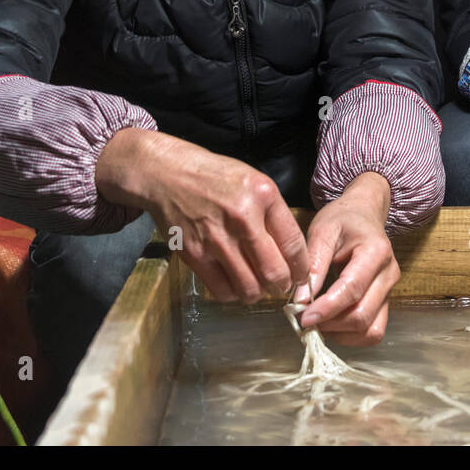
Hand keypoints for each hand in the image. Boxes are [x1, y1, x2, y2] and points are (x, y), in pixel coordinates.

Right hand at [95, 128, 307, 303]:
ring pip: (249, 287)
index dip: (301, 267)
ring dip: (258, 293)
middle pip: (274, 272)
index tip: (301, 275)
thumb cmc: (215, 177)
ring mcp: (216, 238)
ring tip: (257, 286)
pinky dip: (232, 294)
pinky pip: (221, 290)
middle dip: (282, 286)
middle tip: (281, 286)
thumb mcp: (254, 182)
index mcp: (263, 196)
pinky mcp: (194, 254)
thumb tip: (291, 252)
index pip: (294, 244)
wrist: (168, 174)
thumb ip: (273, 214)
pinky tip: (234, 284)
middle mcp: (242, 218)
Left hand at [298, 171, 399, 346]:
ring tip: (317, 322)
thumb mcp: (322, 230)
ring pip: (370, 329)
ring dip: (341, 334)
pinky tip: (332, 323)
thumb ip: (313, 264)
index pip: (352, 289)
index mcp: (376, 251)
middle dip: (330, 324)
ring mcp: (390, 290)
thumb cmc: (342, 219)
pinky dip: (351, 335)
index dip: (327, 308)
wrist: (363, 214)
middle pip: (362, 315)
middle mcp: (389, 274)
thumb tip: (301, 300)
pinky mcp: (386, 302)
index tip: (303, 317)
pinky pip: (373, 330)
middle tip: (304, 320)